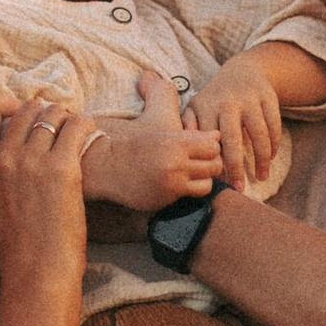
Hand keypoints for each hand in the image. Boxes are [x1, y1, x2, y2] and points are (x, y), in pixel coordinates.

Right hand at [0, 92, 97, 291]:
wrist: (36, 271)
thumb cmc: (11, 252)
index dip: (8, 102)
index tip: (22, 113)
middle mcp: (3, 156)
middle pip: (27, 108)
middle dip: (44, 112)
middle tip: (59, 126)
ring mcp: (32, 160)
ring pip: (54, 114)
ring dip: (66, 118)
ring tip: (75, 132)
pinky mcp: (62, 168)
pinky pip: (77, 126)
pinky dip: (86, 126)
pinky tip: (90, 135)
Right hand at [84, 68, 222, 213]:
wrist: (108, 166)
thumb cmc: (137, 145)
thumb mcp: (159, 128)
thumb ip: (190, 132)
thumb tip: (216, 135)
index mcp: (175, 141)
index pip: (213, 145)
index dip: (211, 148)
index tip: (203, 150)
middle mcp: (175, 162)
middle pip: (215, 165)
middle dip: (211, 164)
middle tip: (200, 164)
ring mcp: (172, 182)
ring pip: (208, 184)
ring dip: (203, 180)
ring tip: (192, 176)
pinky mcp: (167, 198)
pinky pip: (193, 197)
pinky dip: (189, 191)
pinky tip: (179, 185)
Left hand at [192, 54, 286, 190]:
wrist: (243, 70)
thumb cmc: (215, 98)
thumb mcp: (197, 106)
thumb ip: (188, 126)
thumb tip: (184, 151)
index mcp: (206, 106)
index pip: (209, 141)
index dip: (213, 162)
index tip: (215, 182)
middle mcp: (227, 102)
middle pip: (233, 140)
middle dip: (235, 167)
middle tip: (238, 188)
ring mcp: (250, 99)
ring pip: (259, 135)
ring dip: (261, 160)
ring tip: (261, 177)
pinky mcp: (268, 97)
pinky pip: (273, 126)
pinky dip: (273, 145)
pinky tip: (269, 159)